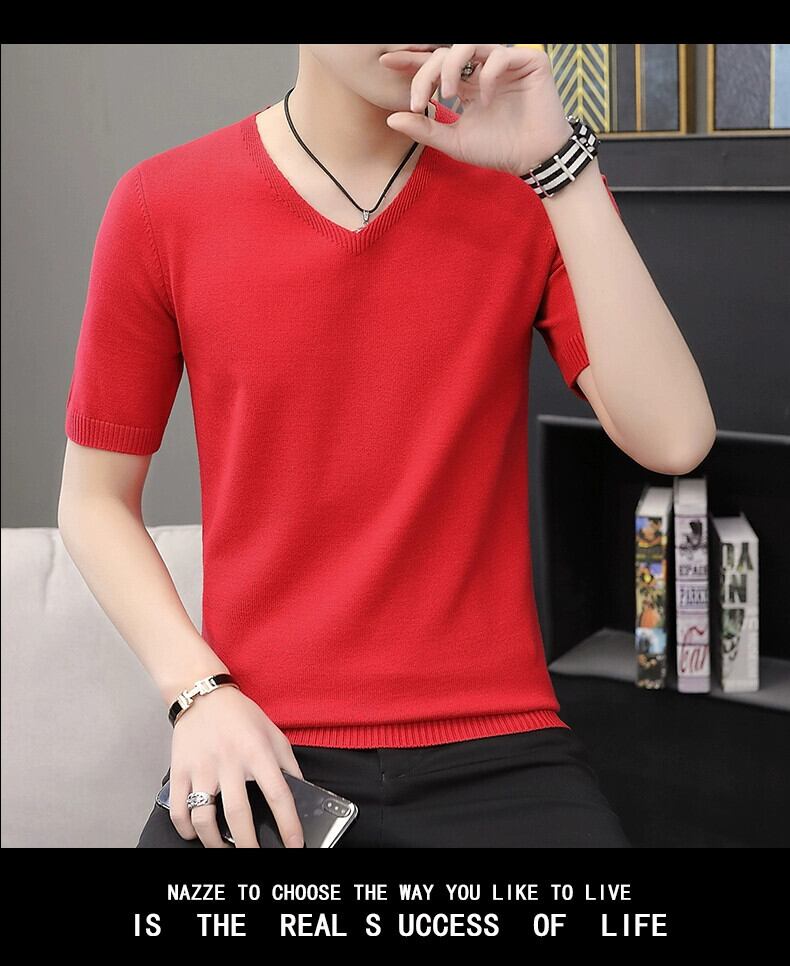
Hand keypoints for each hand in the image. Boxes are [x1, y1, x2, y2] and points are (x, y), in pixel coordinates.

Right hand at [168, 685, 305, 848]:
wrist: (203, 694)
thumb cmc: (242, 716)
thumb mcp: (274, 734)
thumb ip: (288, 765)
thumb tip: (301, 795)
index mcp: (258, 752)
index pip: (279, 794)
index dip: (289, 825)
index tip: (295, 845)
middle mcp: (229, 761)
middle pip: (239, 815)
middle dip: (249, 845)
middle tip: (256, 857)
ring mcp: (201, 768)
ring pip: (204, 818)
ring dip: (215, 843)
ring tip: (225, 849)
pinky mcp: (179, 771)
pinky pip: (178, 810)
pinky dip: (186, 830)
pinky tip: (196, 833)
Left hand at [379, 44, 572, 176]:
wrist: (533, 160)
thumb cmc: (498, 150)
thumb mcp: (454, 141)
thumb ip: (426, 129)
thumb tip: (391, 118)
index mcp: (468, 83)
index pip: (436, 64)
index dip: (412, 60)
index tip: (386, 62)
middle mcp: (484, 68)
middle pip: (446, 52)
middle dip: (426, 73)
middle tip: (420, 101)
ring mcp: (507, 63)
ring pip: (470, 44)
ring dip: (451, 66)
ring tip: (448, 94)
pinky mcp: (529, 62)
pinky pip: (500, 55)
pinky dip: (487, 75)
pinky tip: (485, 100)